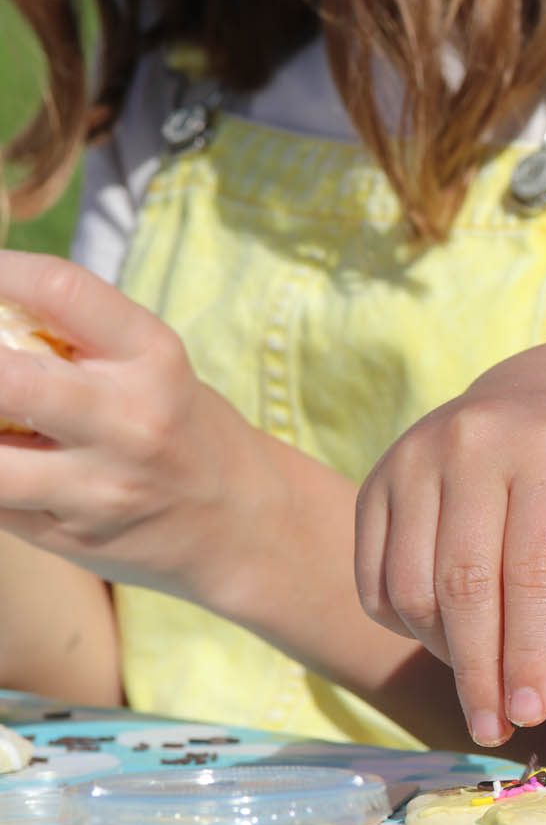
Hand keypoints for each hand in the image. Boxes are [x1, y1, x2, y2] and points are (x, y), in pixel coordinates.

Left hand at [0, 250, 276, 605]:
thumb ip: (78, 342)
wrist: (244, 522)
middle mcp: (131, 420)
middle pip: (7, 378)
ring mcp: (100, 485)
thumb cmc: (182, 429)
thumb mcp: (153, 370)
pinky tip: (13, 462)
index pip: (61, 289)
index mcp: (153, 358)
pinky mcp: (71, 534)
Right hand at [354, 342, 545, 745]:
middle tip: (495, 728)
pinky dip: (404, 624)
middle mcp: (473, 442)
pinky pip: (373, 579)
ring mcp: (413, 456)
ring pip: (410, 589)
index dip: (530, 652)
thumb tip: (512, 690)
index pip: (533, 572)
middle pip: (464, 586)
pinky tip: (444, 631)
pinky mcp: (375, 479)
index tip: (531, 715)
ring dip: (442, 651)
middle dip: (480, 670)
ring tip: (480, 671)